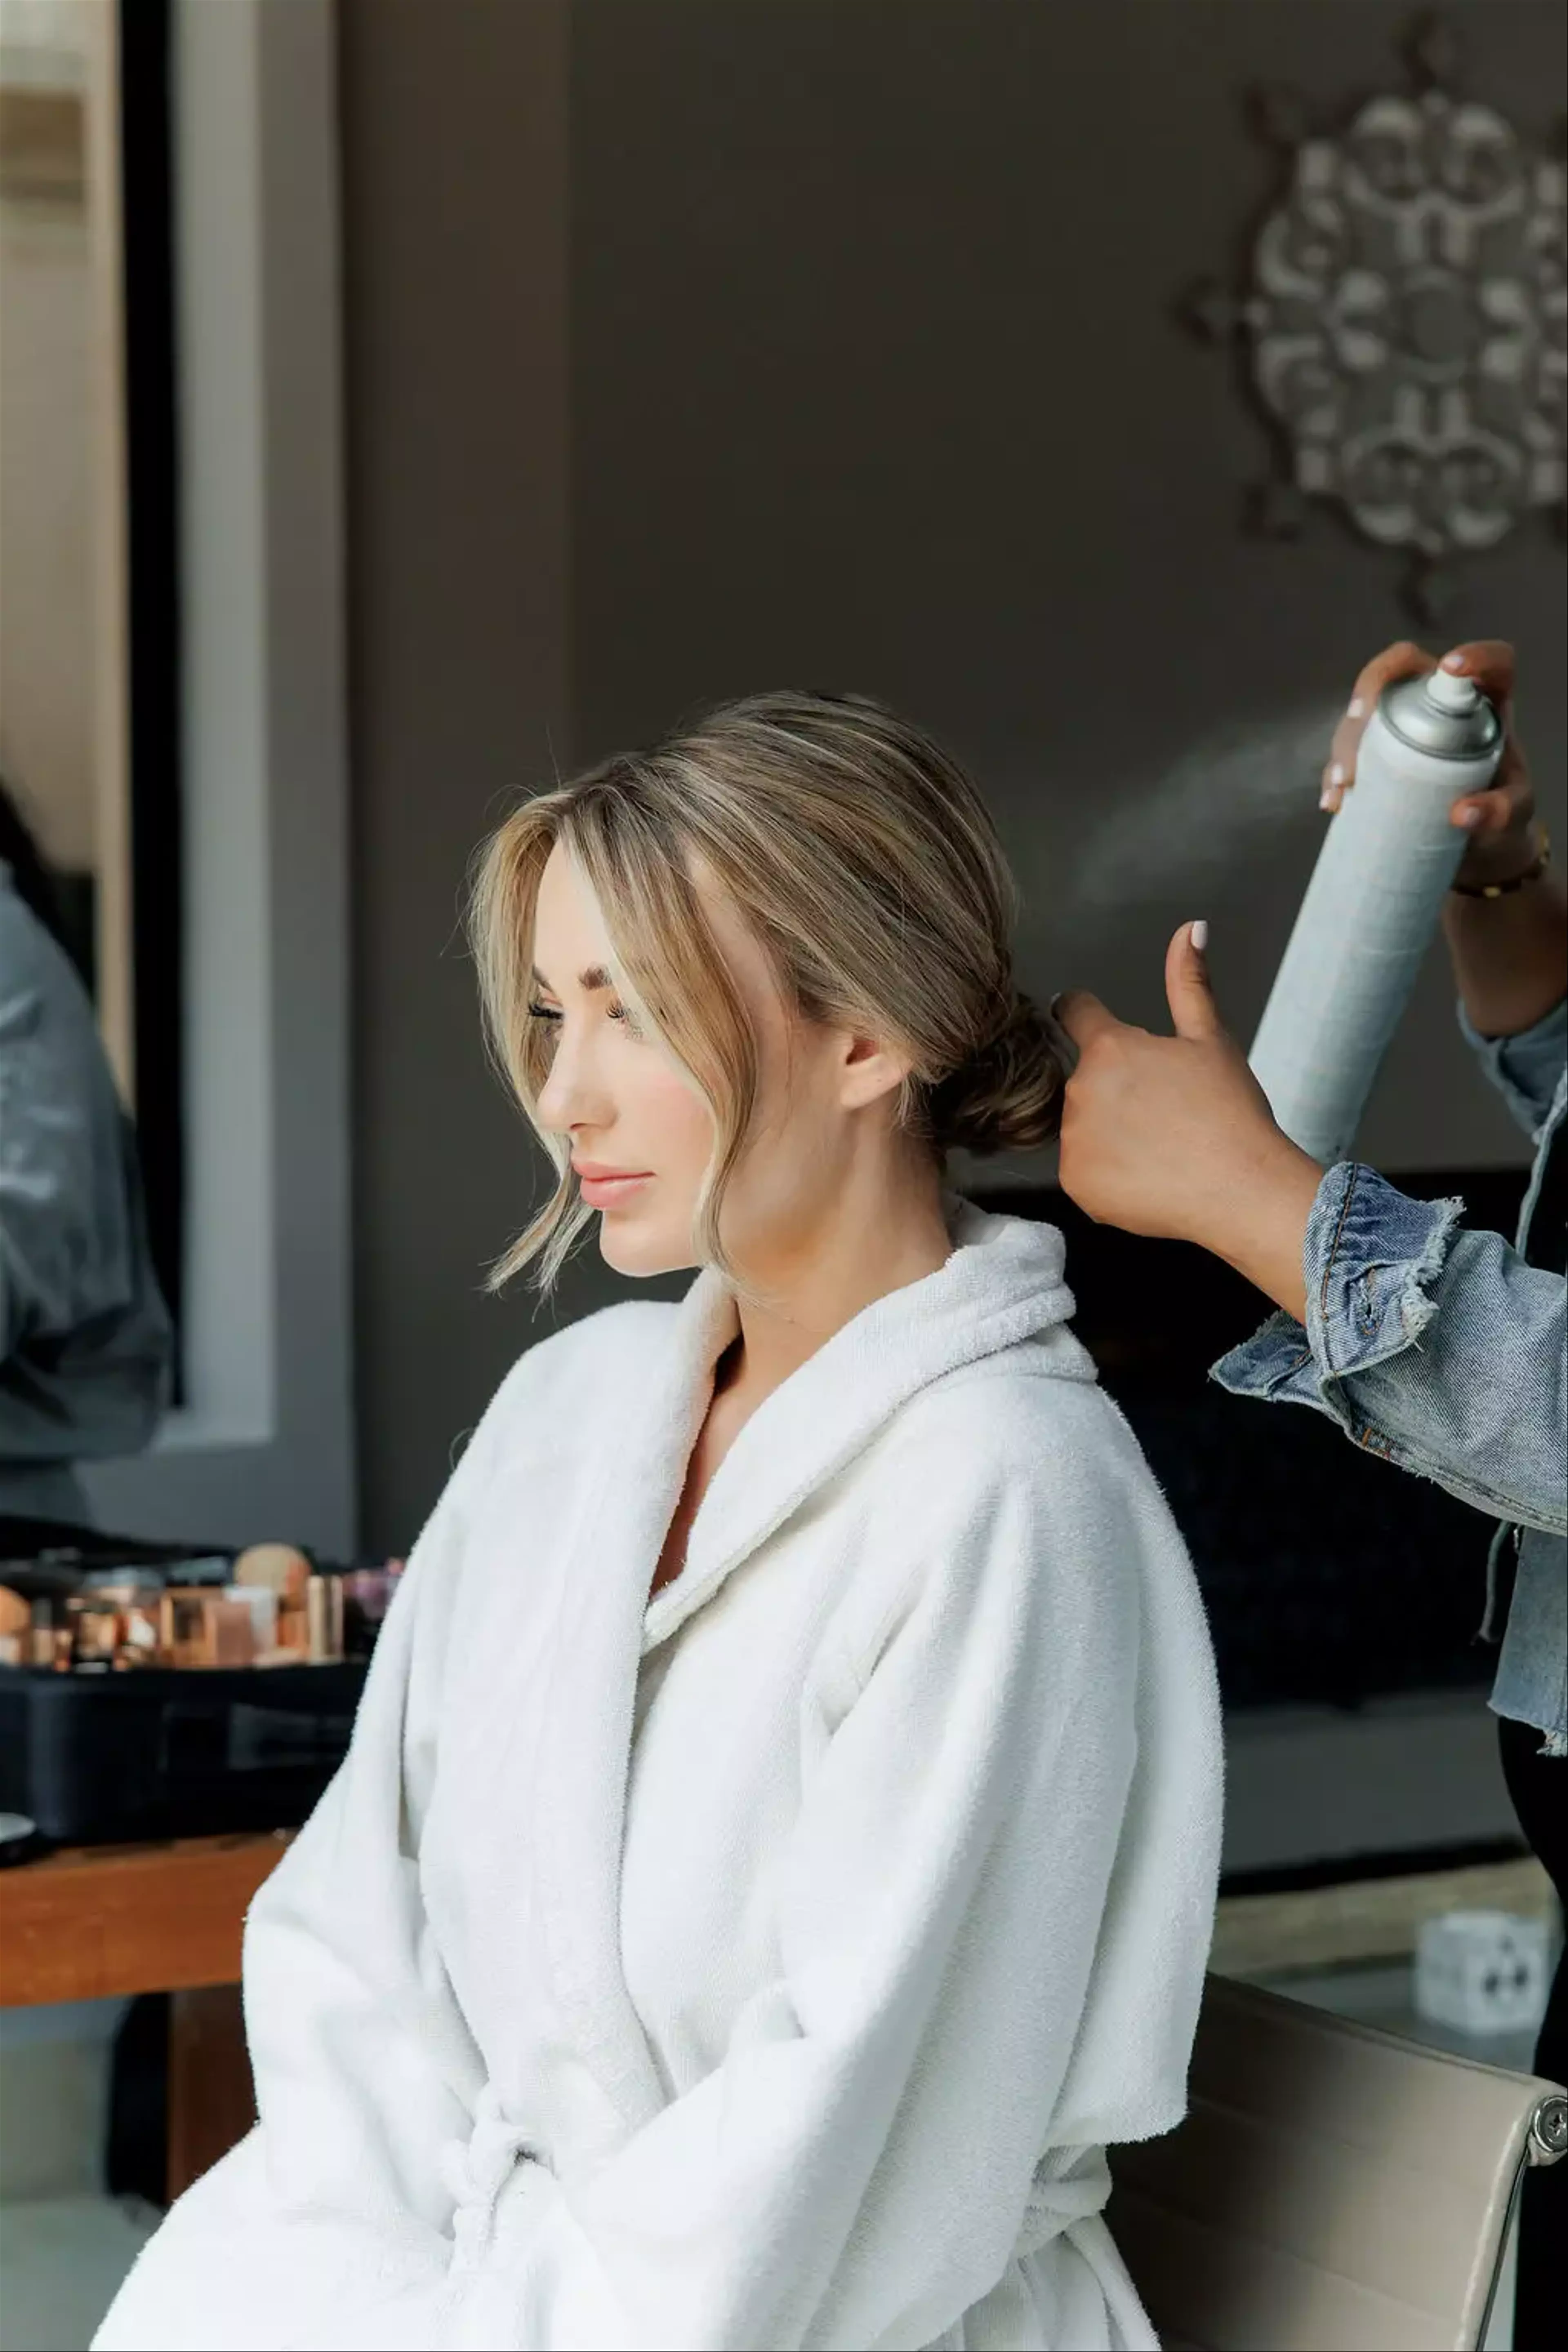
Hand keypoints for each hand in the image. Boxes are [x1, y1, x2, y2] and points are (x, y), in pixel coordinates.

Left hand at [1056, 925, 1322, 1320]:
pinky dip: (1110, 1173)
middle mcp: (1080, 1090)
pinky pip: (1085, 1170)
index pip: (1074, 1012)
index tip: (1086, 1017)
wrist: (1242, 1190)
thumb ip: (1189, 983)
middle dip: (1115, 1088)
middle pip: (1085, 1079)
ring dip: (1110, 1131)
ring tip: (1160, 1146)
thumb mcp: (1211, 1040)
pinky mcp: (1076, 1184)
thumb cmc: (1231, 1112)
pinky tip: (1149, 1176)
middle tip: (1163, 1110)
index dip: (1083, 1012)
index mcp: (1110, 1048)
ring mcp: (1074, 1141)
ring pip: (1084, 1126)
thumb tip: (1190, 928)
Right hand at [1321, 639, 1539, 891]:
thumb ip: (1501, 812)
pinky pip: (1348, 754)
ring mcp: (1402, 727)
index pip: (1490, 661)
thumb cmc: (1503, 818)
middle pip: (1399, 674)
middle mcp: (1439, 705)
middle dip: (1370, 694)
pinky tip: (1334, 801)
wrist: (1478, 848)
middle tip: (1361, 728)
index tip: (1452, 669)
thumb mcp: (1513, 815)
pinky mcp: (1377, 757)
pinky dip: (1335, 775)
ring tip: (1344, 783)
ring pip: (1364, 713)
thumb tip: (1462, 813)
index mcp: (1486, 705)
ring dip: (1346, 741)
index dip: (1475, 655)